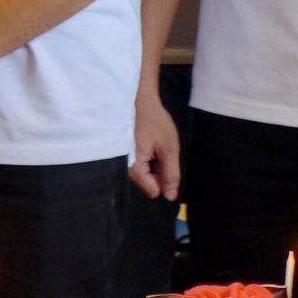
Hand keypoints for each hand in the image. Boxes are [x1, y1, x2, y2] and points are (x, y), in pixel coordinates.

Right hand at [128, 87, 179, 201]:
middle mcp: (127, 169)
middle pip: (150, 183)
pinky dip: (151, 156)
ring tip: (157, 144)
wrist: (140, 100)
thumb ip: (170, 174)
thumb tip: (171, 196)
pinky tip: (152, 142)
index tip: (166, 160)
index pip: (153, 190)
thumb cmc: (154, 122)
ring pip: (147, 174)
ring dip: (156, 163)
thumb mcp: (169, 148)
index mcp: (135, 169)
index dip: (165, 179)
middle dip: (160, 170)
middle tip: (162, 149)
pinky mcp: (128, 155)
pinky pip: (143, 165)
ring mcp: (127, 162)